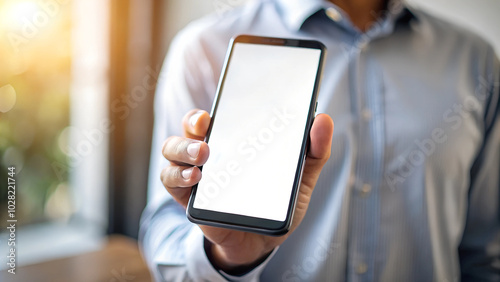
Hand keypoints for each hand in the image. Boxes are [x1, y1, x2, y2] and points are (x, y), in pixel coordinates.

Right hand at [161, 109, 333, 273]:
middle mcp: (211, 153)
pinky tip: (196, 178)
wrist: (261, 242)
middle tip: (206, 127)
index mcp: (234, 142)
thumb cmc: (276, 203)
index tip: (215, 108)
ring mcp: (196, 174)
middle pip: (189, 128)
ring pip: (172, 149)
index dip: (211, 106)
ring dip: (183, 149)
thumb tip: (323, 119)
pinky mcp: (189, 197)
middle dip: (192, 122)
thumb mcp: (300, 178)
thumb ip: (314, 150)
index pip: (217, 115)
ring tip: (202, 156)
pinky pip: (170, 179)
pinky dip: (177, 175)